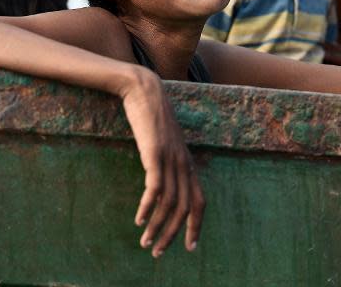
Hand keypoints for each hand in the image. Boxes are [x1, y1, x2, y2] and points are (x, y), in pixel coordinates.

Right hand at [119, 67, 204, 257]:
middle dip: (174, 235)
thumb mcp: (162, 142)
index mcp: (187, 162)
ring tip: (145, 243)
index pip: (200, 201)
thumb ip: (166, 160)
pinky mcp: (154, 152)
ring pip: (169, 202)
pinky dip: (148, 207)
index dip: (196, 226)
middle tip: (158, 252)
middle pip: (185, 208)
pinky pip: (155, 187)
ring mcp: (170, 157)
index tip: (190, 247)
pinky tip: (140, 220)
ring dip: (158, 227)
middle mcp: (183, 163)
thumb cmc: (150, 116)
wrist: (143, 89)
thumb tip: (161, 180)